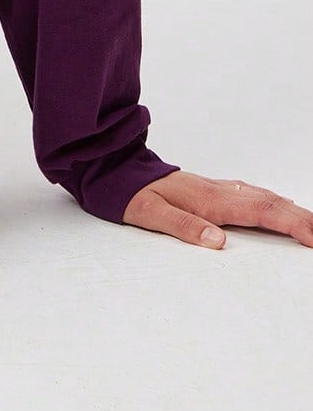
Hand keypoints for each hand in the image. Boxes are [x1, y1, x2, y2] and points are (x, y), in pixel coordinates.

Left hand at [122, 170, 312, 248]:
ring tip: (311, 224)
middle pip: (271, 202)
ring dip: (290, 209)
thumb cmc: (131, 192)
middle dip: (302, 218)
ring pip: (264, 197)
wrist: (116, 169)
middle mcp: (218, 192)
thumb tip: (218, 241)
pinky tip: (277, 205)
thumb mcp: (150, 214)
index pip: (261, 211)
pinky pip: (251, 195)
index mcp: (209, 200)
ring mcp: (216, 189)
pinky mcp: (210, 190)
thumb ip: (183, 226)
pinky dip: (272, 202)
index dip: (291, 223)